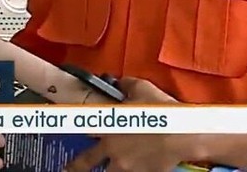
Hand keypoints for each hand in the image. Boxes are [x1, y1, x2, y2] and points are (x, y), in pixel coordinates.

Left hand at [66, 77, 194, 171]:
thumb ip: (125, 85)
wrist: (182, 135)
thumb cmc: (161, 111)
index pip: (82, 129)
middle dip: (74, 167)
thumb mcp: (141, 88)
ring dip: (105, 170)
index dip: (73, 129)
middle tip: (66, 169)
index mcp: (107, 126)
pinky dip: (128, 171)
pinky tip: (130, 168)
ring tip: (105, 169)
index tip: (64, 130)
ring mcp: (125, 165)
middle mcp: (111, 149)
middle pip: (84, 163)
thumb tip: (120, 82)